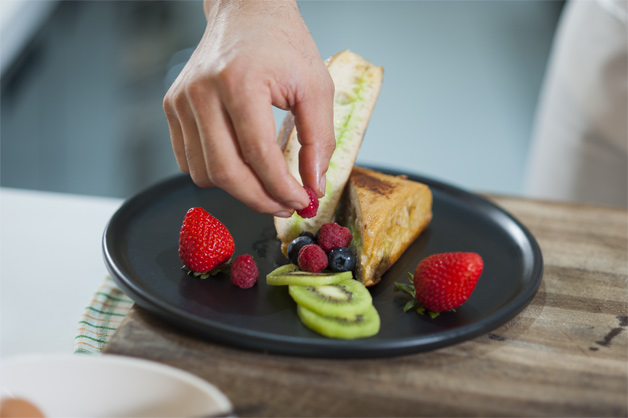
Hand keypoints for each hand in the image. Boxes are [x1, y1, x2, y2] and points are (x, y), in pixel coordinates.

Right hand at [163, 0, 334, 216]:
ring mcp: (182, 100)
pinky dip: (215, 173)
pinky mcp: (173, 107)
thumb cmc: (281, 42)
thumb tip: (314, 184)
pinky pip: (188, 160)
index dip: (282, 188)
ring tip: (265, 183)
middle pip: (225, 172)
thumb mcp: (315, 87)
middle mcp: (202, 92)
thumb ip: (318, 139)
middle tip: (284, 205)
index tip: (301, 200)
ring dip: (237, 189)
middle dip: (259, 199)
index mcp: (239, 82)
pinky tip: (240, 165)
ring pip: (203, 173)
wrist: (247, 11)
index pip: (259, 155)